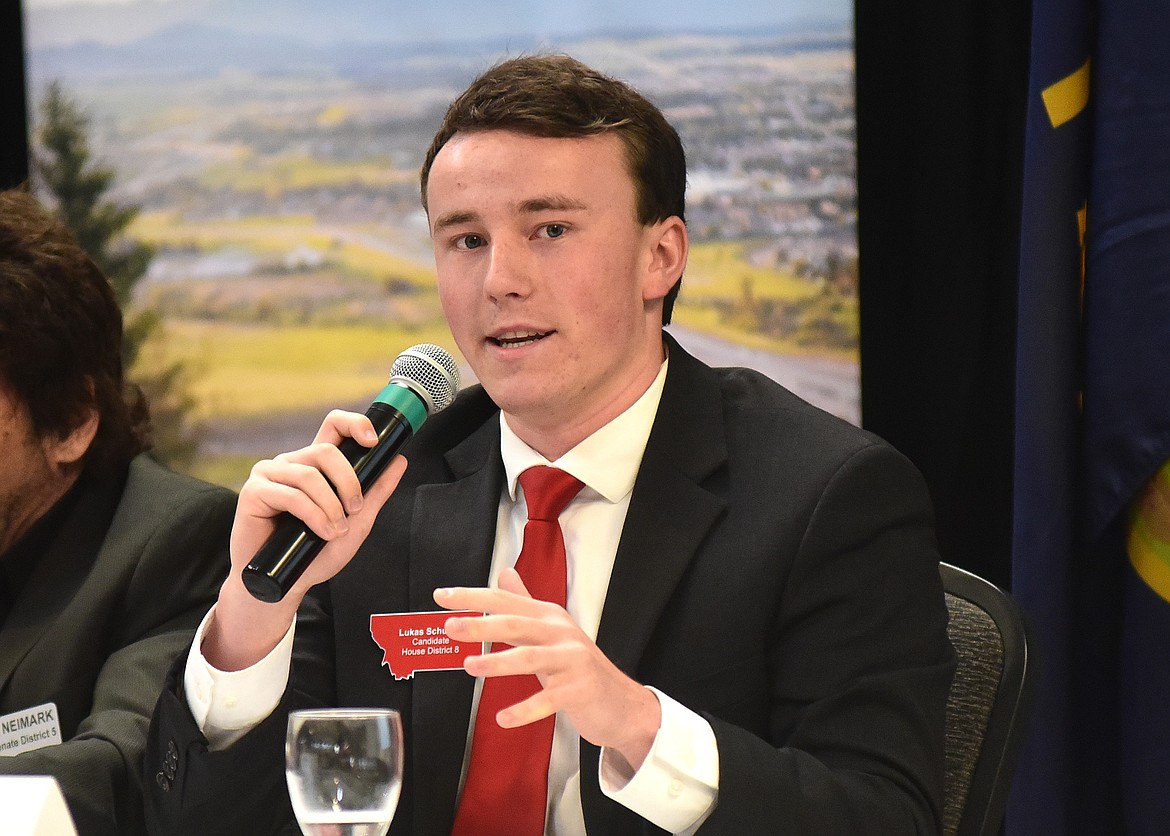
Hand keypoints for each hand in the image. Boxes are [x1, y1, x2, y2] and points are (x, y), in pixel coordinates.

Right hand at [206, 410, 407, 670]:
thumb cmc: (315, 553)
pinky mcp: (253, 492)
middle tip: (356, 509)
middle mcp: (292, 464)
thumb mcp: (357, 522)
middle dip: (348, 482)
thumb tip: (400, 460)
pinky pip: (290, 494)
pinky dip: (313, 514)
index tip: (373, 441)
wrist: (285, 584)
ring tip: (336, 530)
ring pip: (309, 475)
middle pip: (325, 451)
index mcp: (315, 465)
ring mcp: (270, 475)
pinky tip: (321, 532)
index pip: (333, 427)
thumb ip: (376, 492)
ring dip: (330, 505)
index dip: (354, 424)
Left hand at [435, 568, 660, 770]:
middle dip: (481, 624)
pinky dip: (525, 709)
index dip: (472, 597)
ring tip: (470, 666)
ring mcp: (572, 661)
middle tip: (450, 627)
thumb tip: (504, 573)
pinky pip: (548, 700)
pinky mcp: (580, 690)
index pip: (506, 601)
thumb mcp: (552, 630)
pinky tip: (503, 718)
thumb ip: (525, 604)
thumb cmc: (578, 666)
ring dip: (498, 662)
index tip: (441, 596)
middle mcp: (561, 633)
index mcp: (549, 616)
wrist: (621, 702)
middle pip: (517, 623)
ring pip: (531, 657)